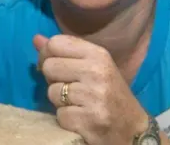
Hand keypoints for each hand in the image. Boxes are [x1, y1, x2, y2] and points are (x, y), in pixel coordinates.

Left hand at [34, 34, 149, 144]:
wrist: (133, 130)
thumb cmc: (110, 94)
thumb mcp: (93, 66)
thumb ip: (65, 52)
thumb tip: (36, 39)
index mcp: (98, 54)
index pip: (56, 43)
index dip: (47, 55)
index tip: (55, 68)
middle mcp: (97, 71)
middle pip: (49, 66)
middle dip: (53, 80)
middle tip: (70, 89)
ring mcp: (93, 96)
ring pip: (51, 92)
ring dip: (59, 102)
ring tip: (78, 104)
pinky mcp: (89, 120)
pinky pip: (59, 115)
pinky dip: (66, 119)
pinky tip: (81, 118)